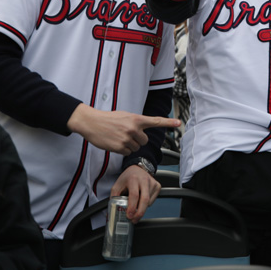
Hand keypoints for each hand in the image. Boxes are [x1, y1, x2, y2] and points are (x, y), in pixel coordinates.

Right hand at [67, 104, 181, 154]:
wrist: (91, 122)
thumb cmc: (108, 119)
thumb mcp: (124, 116)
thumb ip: (135, 123)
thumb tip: (142, 130)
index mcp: (136, 119)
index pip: (155, 121)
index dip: (168, 122)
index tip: (179, 123)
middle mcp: (133, 128)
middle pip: (144, 141)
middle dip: (137, 140)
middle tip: (126, 134)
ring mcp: (127, 138)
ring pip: (136, 148)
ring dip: (129, 145)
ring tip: (118, 137)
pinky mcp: (120, 147)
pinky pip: (127, 153)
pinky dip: (122, 150)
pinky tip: (114, 143)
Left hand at [111, 164, 161, 222]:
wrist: (137, 168)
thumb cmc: (127, 178)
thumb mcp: (117, 185)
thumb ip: (114, 197)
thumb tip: (112, 211)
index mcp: (133, 179)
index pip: (134, 195)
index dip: (132, 207)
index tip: (129, 216)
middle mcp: (144, 180)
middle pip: (145, 199)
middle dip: (140, 213)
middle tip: (134, 220)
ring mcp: (152, 183)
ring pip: (148, 202)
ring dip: (141, 208)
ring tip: (135, 207)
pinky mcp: (157, 186)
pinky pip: (152, 200)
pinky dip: (146, 204)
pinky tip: (141, 199)